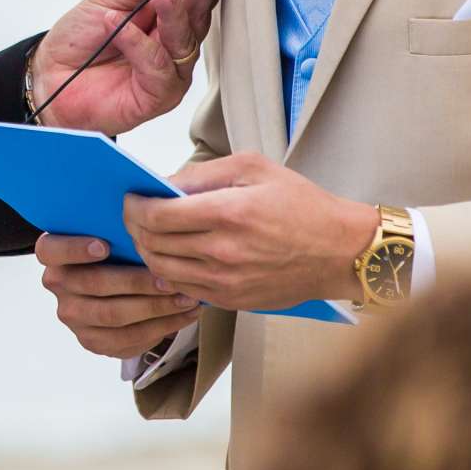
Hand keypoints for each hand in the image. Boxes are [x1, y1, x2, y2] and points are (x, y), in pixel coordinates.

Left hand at [28, 0, 224, 133]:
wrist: (51, 76)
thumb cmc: (80, 41)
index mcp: (165, 17)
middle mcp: (172, 44)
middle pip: (198, 15)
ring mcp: (169, 71)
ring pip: (183, 41)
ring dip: (174, 13)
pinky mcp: (157, 95)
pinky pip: (157, 67)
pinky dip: (138, 44)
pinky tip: (120, 27)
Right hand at [34, 233, 200, 357]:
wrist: (119, 288)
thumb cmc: (119, 251)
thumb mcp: (113, 231)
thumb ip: (121, 223)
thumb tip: (151, 208)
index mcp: (54, 253)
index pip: (51, 249)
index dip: (75, 248)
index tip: (105, 245)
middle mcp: (58, 285)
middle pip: (93, 284)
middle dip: (136, 282)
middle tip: (169, 278)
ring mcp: (73, 316)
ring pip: (114, 315)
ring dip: (155, 307)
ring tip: (186, 298)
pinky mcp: (92, 341)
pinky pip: (127, 339)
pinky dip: (161, 327)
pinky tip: (183, 315)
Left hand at [124, 153, 377, 312]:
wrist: (340, 252)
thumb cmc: (302, 205)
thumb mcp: (254, 169)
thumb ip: (204, 173)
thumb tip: (164, 184)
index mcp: (228, 213)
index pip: (157, 215)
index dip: (134, 207)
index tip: (131, 198)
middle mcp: (223, 252)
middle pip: (154, 244)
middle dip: (135, 228)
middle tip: (134, 215)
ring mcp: (226, 282)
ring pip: (163, 271)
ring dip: (148, 252)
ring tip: (150, 236)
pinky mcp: (231, 301)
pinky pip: (184, 289)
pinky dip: (169, 274)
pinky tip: (173, 257)